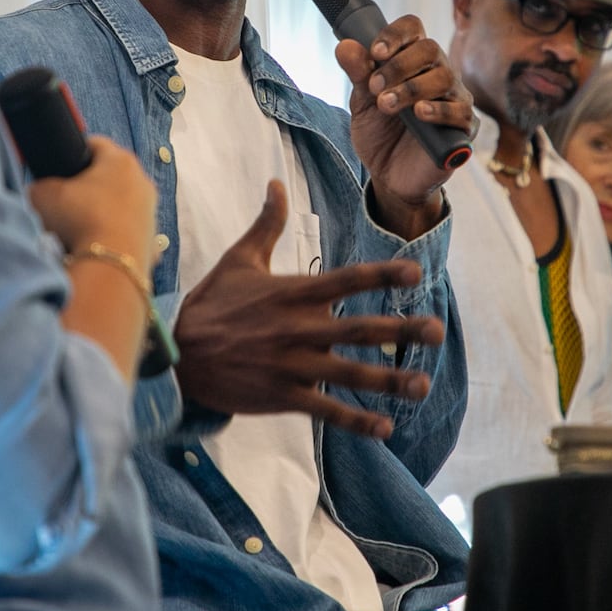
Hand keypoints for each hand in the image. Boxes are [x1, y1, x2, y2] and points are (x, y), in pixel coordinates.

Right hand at [28, 136, 156, 272]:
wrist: (109, 266)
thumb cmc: (78, 220)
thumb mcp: (42, 194)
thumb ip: (40, 185)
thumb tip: (41, 191)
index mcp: (120, 161)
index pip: (96, 144)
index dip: (76, 151)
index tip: (62, 162)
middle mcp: (143, 182)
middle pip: (113, 176)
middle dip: (92, 185)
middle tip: (67, 198)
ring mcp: (151, 213)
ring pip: (124, 206)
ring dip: (106, 213)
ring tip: (80, 228)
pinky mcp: (152, 243)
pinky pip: (130, 236)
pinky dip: (115, 240)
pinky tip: (98, 249)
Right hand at [172, 180, 445, 438]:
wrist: (175, 354)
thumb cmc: (210, 304)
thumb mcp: (239, 259)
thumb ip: (266, 223)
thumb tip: (276, 182)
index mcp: (295, 293)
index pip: (348, 279)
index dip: (383, 274)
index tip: (415, 272)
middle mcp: (300, 328)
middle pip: (361, 328)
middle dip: (402, 330)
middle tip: (437, 332)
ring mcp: (292, 365)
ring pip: (350, 373)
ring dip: (389, 380)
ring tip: (422, 385)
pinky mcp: (282, 396)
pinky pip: (326, 411)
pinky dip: (355, 421)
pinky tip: (384, 428)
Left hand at [336, 14, 473, 236]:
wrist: (389, 176)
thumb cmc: (381, 134)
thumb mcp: (362, 104)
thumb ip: (357, 75)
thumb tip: (345, 46)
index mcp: (412, 61)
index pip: (413, 29)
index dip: (396, 35)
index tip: (376, 52)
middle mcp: (438, 73)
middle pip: (430, 49)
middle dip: (399, 66)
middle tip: (375, 88)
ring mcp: (455, 98)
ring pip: (444, 77)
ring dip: (411, 88)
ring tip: (388, 105)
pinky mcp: (464, 127)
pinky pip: (460, 111)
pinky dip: (438, 110)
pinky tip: (419, 114)